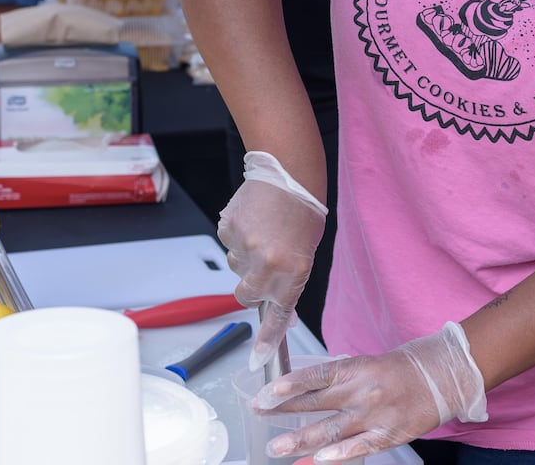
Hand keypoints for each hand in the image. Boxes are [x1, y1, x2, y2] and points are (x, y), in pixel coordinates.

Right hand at [217, 151, 326, 369]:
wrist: (288, 174)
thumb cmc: (303, 212)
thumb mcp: (306, 253)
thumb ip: (292, 282)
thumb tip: (284, 314)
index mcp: (293, 270)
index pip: (278, 314)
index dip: (267, 340)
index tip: (259, 359)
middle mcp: (267, 262)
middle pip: (247, 296)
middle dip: (253, 286)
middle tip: (265, 264)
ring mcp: (245, 246)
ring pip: (235, 268)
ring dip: (245, 258)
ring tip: (263, 233)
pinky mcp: (228, 229)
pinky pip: (228, 244)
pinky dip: (237, 237)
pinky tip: (252, 221)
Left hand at [253, 322, 487, 461]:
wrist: (442, 375)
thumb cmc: (400, 369)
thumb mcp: (366, 364)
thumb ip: (339, 378)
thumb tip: (305, 391)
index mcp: (357, 369)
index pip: (317, 376)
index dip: (290, 385)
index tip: (266, 393)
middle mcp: (363, 391)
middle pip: (317, 403)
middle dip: (285, 410)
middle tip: (259, 415)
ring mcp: (376, 414)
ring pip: (333, 429)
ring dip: (302, 439)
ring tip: (277, 447)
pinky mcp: (389, 434)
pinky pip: (361, 446)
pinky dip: (340, 454)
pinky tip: (320, 460)